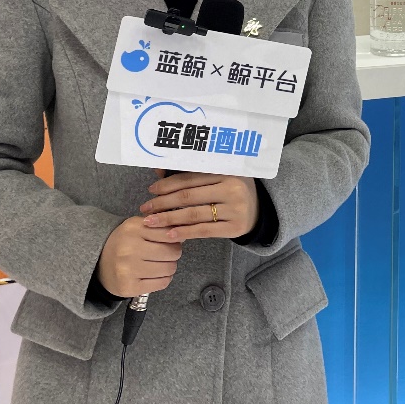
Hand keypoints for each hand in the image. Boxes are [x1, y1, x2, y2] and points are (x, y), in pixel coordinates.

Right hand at [95, 217, 182, 297]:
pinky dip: (164, 279)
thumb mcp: (137, 227)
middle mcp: (129, 248)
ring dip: (169, 267)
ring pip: (169, 268)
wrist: (99, 264)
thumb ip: (159, 226)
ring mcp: (128, 269)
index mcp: (133, 228)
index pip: (169, 233)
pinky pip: (162, 283)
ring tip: (160, 264)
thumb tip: (183, 234)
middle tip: (166, 254)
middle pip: (172, 252)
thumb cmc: (124, 243)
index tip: (171, 240)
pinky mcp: (129, 287)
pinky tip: (155, 275)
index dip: (175, 237)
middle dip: (174, 253)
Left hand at [140, 172, 259, 240]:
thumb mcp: (218, 175)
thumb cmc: (232, 189)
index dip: (168, 184)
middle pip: (189, 197)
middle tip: (145, 208)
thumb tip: (158, 169)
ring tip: (151, 222)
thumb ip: (191, 173)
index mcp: (227, 171)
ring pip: (194, 214)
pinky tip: (169, 234)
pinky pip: (204, 230)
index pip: (190, 178)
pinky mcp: (235, 228)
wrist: (259, 210)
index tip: (151, 190)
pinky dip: (185, 233)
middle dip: (163, 203)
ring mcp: (234, 209)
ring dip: (168, 219)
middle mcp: (232, 189)